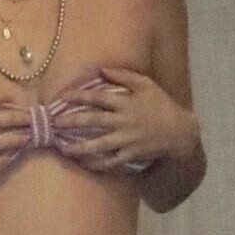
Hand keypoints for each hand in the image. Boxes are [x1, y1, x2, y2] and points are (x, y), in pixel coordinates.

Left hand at [56, 67, 194, 171]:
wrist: (179, 132)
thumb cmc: (161, 105)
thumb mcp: (146, 85)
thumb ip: (124, 75)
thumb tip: (102, 70)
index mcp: (126, 103)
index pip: (98, 98)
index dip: (79, 96)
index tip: (63, 97)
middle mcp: (124, 122)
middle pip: (93, 121)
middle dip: (72, 122)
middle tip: (55, 123)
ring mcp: (127, 140)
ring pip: (98, 145)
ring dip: (79, 147)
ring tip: (63, 148)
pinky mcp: (130, 155)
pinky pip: (110, 162)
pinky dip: (96, 164)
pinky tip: (83, 164)